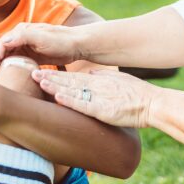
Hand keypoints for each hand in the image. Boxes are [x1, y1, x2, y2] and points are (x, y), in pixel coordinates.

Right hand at [0, 23, 84, 78]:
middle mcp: (18, 38)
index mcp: (20, 32)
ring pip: (3, 59)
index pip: (0, 46)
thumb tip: (3, 41)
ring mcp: (23, 47)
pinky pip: (12, 64)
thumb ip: (23, 36)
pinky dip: (3, 71)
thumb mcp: (42, 37)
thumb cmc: (61, 40)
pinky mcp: (29, 56)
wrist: (78, 44)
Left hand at [32, 68, 156, 127]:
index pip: (71, 78)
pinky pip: (83, 105)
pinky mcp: (103, 110)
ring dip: (54, 87)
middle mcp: (95, 87)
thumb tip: (89, 73)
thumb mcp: (117, 80)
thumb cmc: (137, 94)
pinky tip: (57, 97)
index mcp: (98, 81)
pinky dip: (70, 101)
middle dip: (48, 79)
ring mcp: (98, 98)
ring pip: (72, 91)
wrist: (153, 103)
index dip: (54, 75)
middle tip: (30, 73)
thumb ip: (101, 77)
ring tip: (39, 82)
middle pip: (67, 82)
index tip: (39, 73)